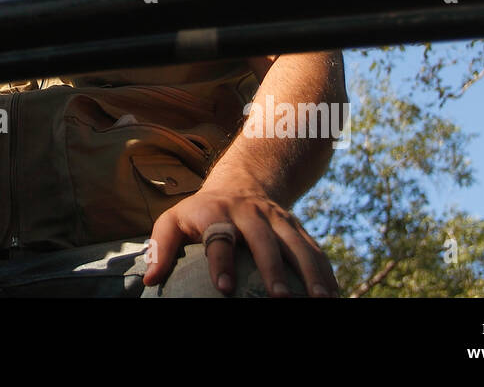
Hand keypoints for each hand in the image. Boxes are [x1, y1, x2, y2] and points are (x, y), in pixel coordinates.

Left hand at [143, 176, 339, 297]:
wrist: (242, 183)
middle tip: (278, 298)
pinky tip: (333, 297)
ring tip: (318, 300)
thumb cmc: (200, 213)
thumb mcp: (173, 220)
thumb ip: (159, 246)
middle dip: (272, 269)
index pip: (219, 235)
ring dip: (310, 273)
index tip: (224, 288)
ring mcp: (278, 219)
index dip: (221, 261)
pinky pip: (315, 251)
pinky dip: (326, 273)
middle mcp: (251, 213)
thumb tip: (150, 280)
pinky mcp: (297, 228)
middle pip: (264, 240)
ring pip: (297, 245)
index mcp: (217, 211)